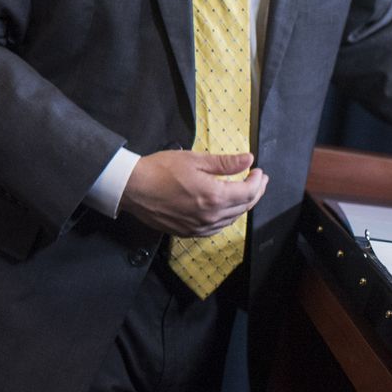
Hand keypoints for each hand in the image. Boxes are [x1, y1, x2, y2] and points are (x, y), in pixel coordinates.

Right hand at [119, 151, 267, 237]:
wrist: (132, 187)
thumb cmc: (160, 170)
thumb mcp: (194, 159)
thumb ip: (224, 163)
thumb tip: (248, 160)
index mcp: (214, 196)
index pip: (248, 192)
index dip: (258, 181)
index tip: (259, 171)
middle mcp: (211, 216)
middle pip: (244, 207)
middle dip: (255, 192)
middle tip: (258, 181)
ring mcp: (200, 227)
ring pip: (232, 219)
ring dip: (242, 206)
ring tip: (244, 193)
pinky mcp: (189, 232)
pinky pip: (216, 228)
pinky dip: (226, 217)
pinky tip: (224, 209)